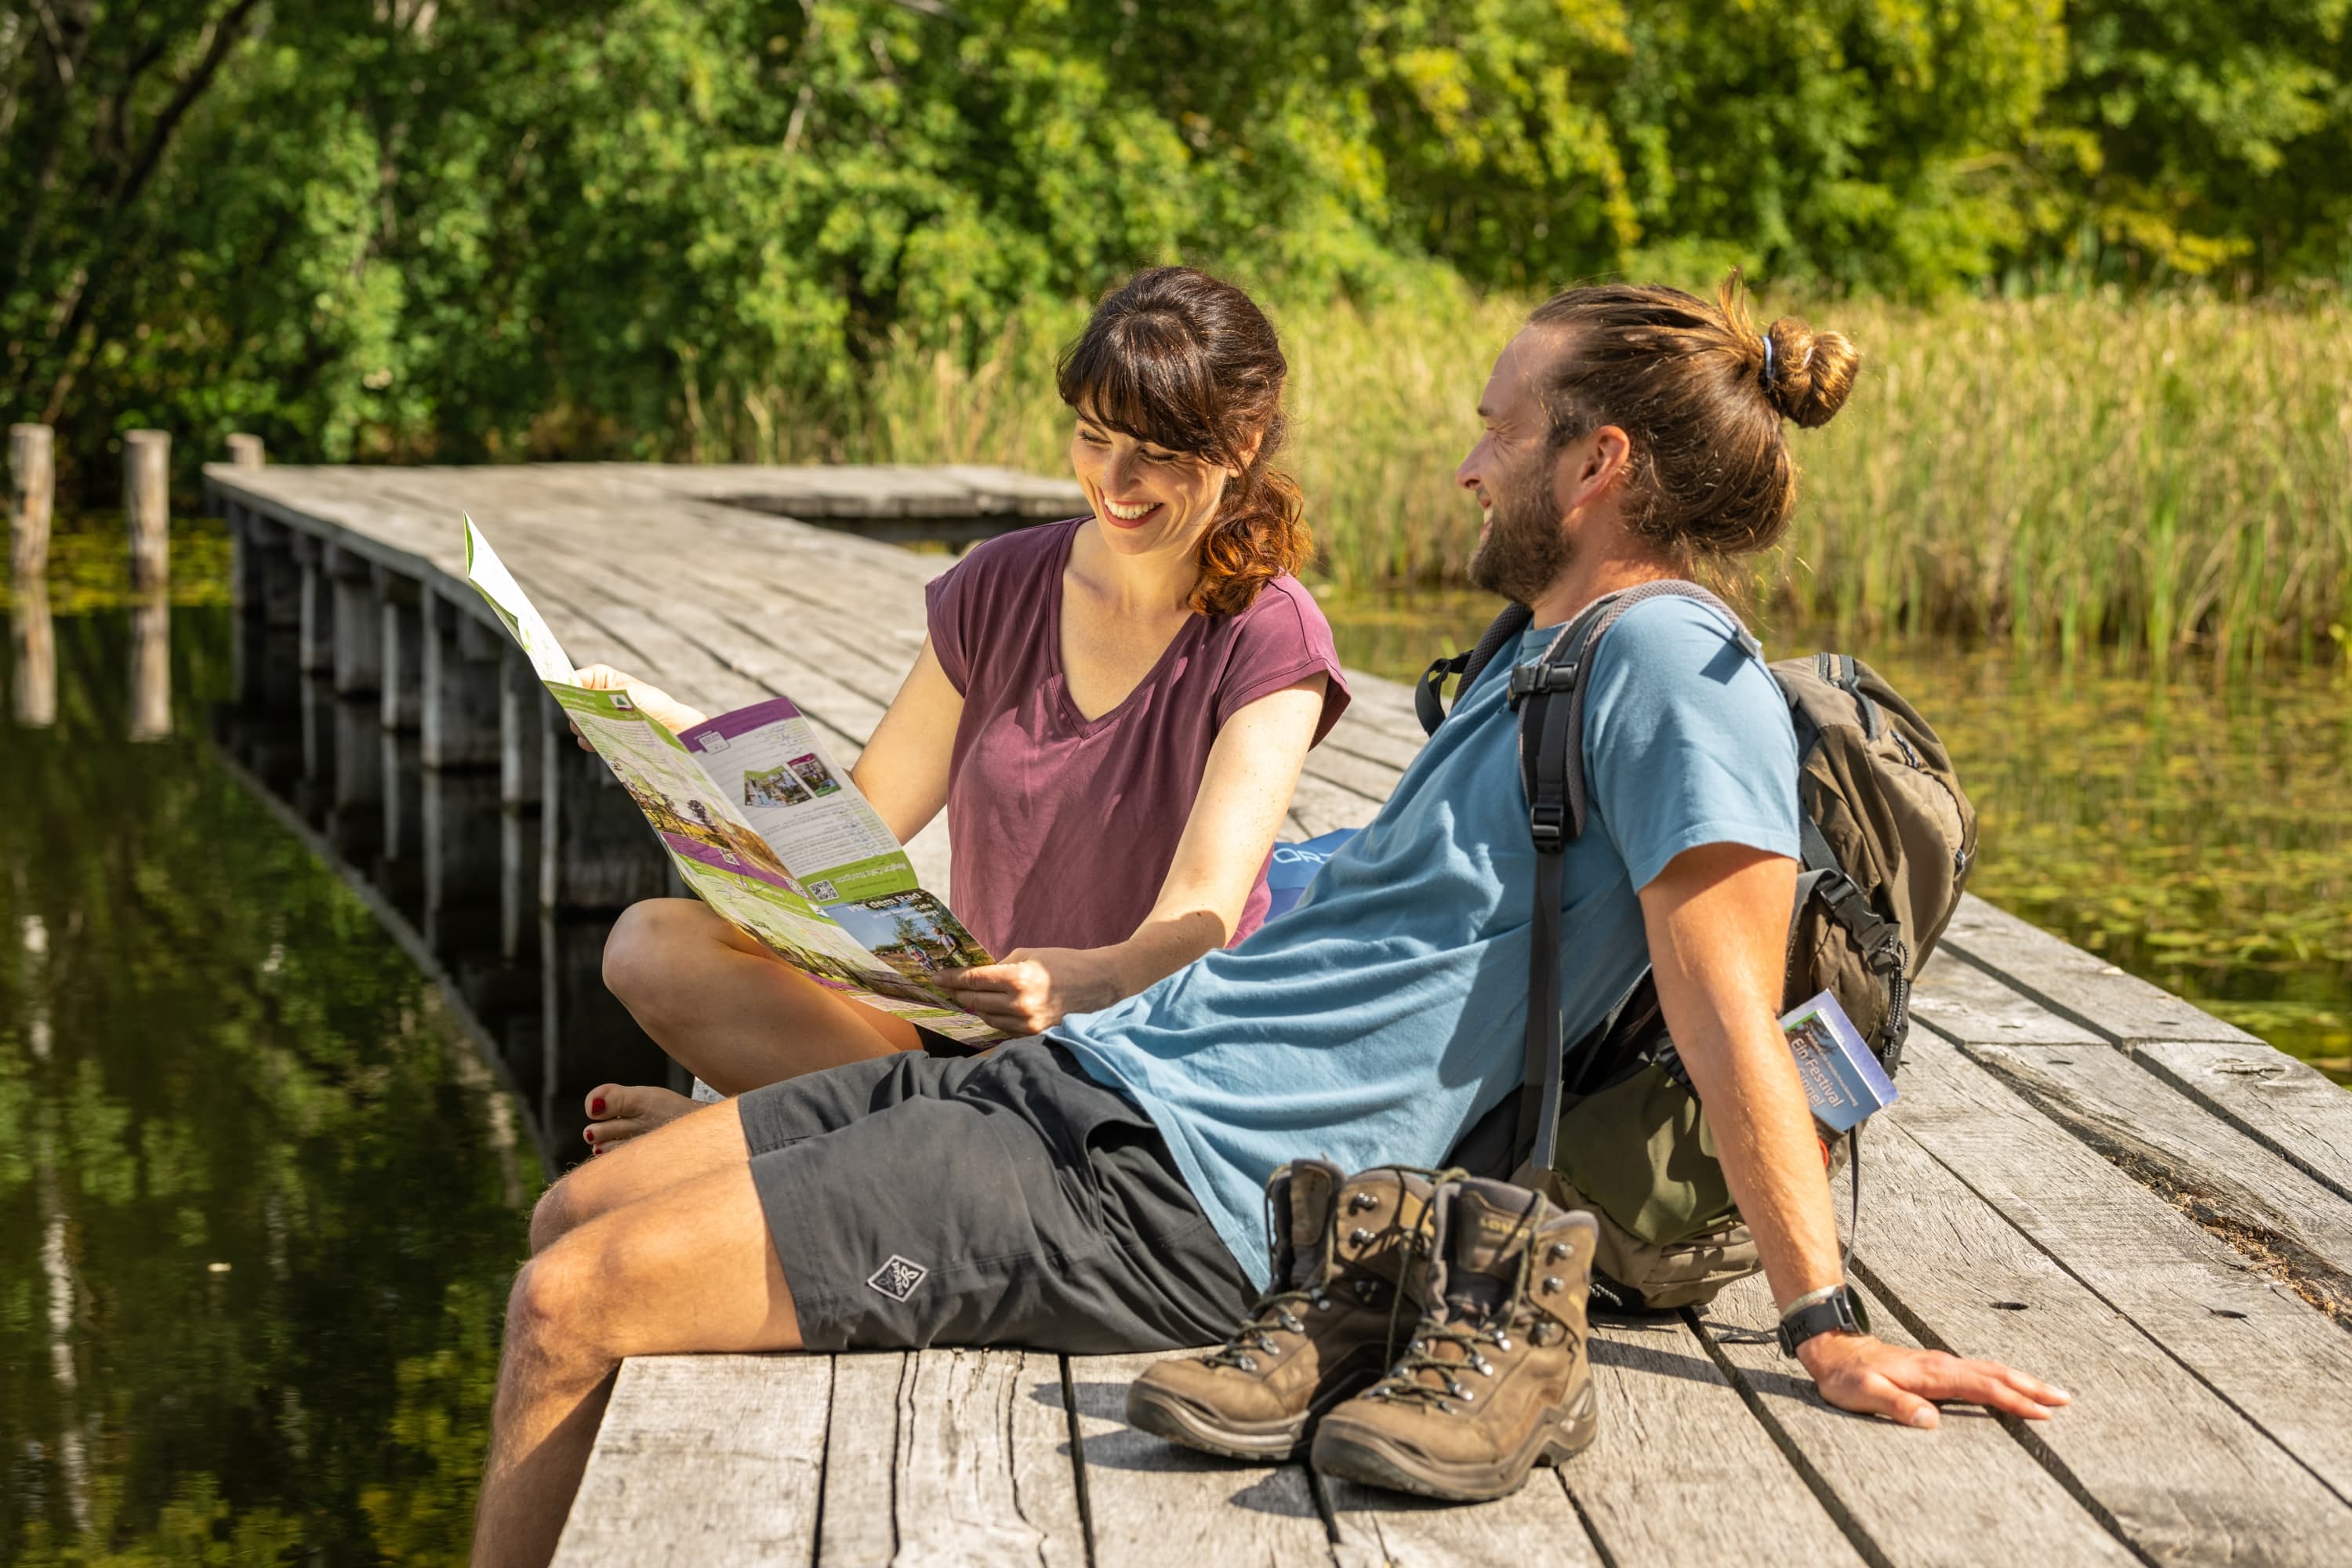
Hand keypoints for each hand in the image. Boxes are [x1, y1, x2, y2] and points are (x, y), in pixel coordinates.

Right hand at [570, 663, 707, 746]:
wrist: (670, 728)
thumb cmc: (653, 703)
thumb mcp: (628, 693)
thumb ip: (601, 695)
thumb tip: (578, 696)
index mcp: (599, 678)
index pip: (572, 680)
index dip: (567, 689)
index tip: (569, 699)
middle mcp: (593, 697)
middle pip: (571, 705)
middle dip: (578, 713)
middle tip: (591, 719)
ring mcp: (595, 717)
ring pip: (577, 724)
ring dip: (586, 729)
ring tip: (603, 731)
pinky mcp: (600, 736)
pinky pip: (586, 740)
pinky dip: (591, 742)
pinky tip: (602, 743)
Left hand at [934, 947, 1128, 1036]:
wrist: (1101, 985)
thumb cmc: (1066, 963)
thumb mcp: (1031, 954)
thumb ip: (1003, 966)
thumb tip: (979, 974)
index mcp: (1019, 979)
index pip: (974, 980)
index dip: (951, 978)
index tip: (936, 976)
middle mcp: (1021, 1005)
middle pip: (975, 1001)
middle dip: (958, 993)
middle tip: (945, 986)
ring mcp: (1028, 1024)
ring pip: (987, 1018)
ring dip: (975, 1007)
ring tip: (966, 997)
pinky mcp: (1034, 1035)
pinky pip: (1004, 1028)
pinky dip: (994, 1018)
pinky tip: (989, 1009)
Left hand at [1797, 1331, 2069, 1428]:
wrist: (1834, 1349)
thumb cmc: (1847, 1377)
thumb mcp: (1864, 1394)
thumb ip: (1895, 1405)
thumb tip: (1929, 1421)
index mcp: (1932, 1374)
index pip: (1983, 1387)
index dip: (2014, 1400)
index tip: (2043, 1413)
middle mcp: (1942, 1365)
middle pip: (1996, 1374)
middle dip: (2032, 1387)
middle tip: (2066, 1400)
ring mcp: (1940, 1364)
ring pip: (1990, 1370)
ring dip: (2022, 1381)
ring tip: (2051, 1393)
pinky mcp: (1936, 1367)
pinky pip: (1978, 1371)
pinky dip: (2002, 1378)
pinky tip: (2010, 1386)